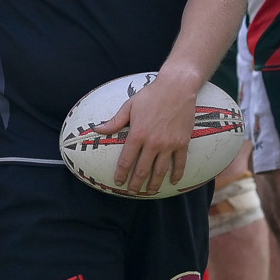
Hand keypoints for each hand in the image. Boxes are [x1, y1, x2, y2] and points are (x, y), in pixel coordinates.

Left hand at [96, 74, 197, 195]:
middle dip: (136, 184)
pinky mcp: (182, 142)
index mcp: (137, 134)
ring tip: (150, 192)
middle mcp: (153, 143)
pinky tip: (173, 181)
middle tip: (132, 192)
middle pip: (142, 170)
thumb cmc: (151, 95)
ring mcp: (169, 144)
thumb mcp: (129, 106)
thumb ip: (114, 122)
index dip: (121, 174)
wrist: (177, 87)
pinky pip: (180, 163)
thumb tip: (96, 129)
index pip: (126, 161)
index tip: (118, 183)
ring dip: (154, 184)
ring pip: (160, 170)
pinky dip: (177, 174)